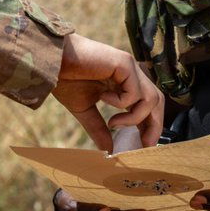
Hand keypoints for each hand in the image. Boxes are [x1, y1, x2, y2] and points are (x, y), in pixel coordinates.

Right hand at [51, 34, 163, 151]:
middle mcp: (131, 74)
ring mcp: (130, 67)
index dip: (150, 126)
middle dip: (154, 125)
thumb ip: (99, 128)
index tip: (143, 145)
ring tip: (114, 124)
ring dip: (135, 118)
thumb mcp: (84, 109)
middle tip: (144, 145)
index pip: (148, 105)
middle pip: (157, 101)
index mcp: (124, 83)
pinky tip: (104, 98)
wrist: (52, 60)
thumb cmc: (65, 78)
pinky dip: (122, 103)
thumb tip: (108, 150)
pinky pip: (135, 92)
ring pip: (151, 98)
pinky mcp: (125, 63)